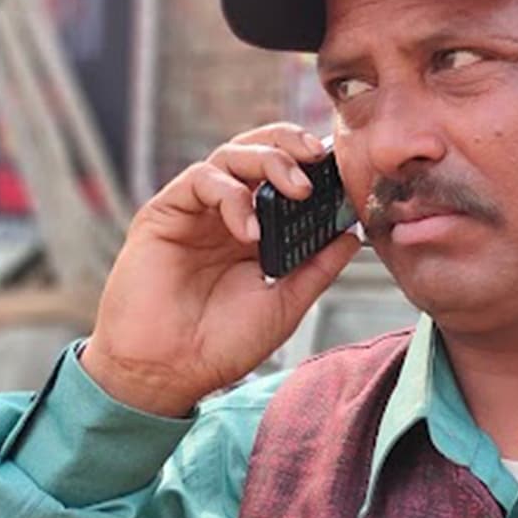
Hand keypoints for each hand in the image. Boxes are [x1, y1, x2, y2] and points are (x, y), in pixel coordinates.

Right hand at [80, 124, 360, 416]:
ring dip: (269, 161)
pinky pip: (201, 180)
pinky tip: (249, 231)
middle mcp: (226, 214)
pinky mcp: (165, 213)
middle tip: (318, 160)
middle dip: (292, 145)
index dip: (313, 166)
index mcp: (257, 231)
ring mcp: (196, 211)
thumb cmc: (221, 345)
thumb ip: (317, 268)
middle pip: (259, 151)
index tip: (344, 169)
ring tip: (296, 191)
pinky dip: (231, 195)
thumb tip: (352, 235)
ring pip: (231, 155)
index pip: (285, 177)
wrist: (170, 372)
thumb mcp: (285, 304)